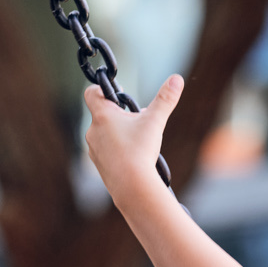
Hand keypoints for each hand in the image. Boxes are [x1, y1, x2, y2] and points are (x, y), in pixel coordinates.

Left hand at [83, 74, 181, 202]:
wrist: (132, 187)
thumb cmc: (141, 151)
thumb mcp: (155, 121)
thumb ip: (165, 99)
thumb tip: (176, 78)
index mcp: (102, 116)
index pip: (91, 93)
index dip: (102, 89)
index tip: (117, 94)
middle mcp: (92, 131)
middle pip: (101, 114)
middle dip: (118, 114)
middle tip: (136, 120)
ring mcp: (93, 149)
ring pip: (103, 133)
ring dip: (117, 132)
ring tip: (136, 140)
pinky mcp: (98, 165)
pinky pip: (105, 151)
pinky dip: (116, 150)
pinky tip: (132, 156)